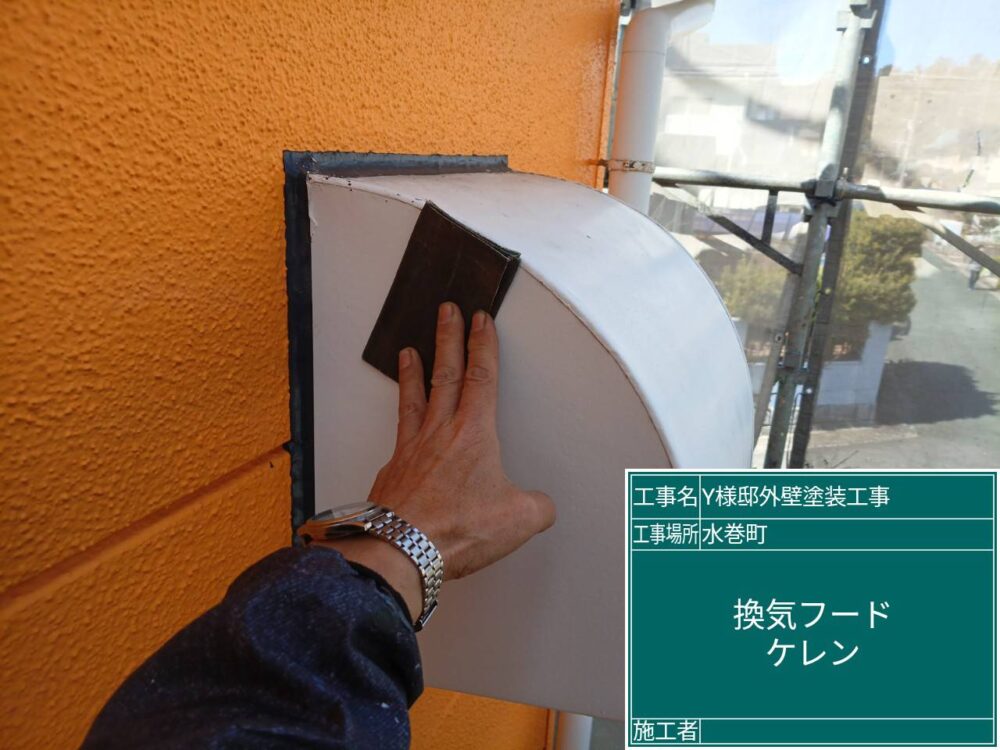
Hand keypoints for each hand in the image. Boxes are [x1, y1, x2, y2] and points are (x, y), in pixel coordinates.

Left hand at [319, 302, 554, 622]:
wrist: (402, 550)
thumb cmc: (455, 529)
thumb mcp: (518, 519)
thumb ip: (537, 507)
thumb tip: (539, 507)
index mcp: (474, 433)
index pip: (481, 376)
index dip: (483, 344)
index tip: (480, 320)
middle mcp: (440, 432)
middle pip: (445, 372)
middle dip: (448, 338)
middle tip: (446, 311)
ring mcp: (411, 449)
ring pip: (414, 397)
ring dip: (414, 371)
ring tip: (408, 351)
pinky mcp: (393, 471)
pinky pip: (399, 431)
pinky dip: (401, 419)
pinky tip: (401, 425)